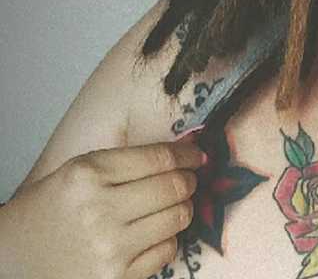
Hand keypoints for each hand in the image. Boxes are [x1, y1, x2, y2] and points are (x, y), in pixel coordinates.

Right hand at [0, 138, 205, 278]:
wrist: (14, 256)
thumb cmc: (50, 209)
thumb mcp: (79, 170)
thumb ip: (127, 161)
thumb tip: (181, 155)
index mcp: (88, 175)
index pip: (158, 157)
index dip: (186, 153)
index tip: (196, 154)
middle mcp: (99, 210)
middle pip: (174, 186)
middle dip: (190, 179)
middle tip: (190, 178)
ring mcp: (109, 247)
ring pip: (177, 217)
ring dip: (184, 207)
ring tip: (175, 203)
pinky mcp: (117, 278)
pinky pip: (167, 250)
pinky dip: (169, 237)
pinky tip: (156, 231)